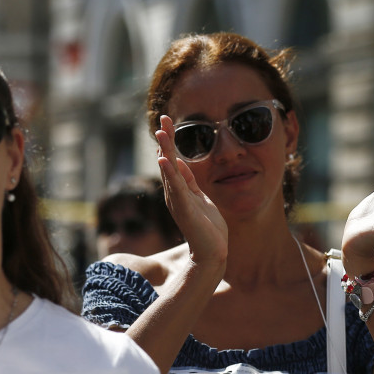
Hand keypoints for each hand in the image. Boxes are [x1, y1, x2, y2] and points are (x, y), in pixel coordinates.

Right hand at [155, 116, 227, 266]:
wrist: (212, 253)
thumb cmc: (208, 229)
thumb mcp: (201, 199)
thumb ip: (190, 183)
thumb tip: (179, 163)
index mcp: (180, 190)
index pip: (173, 161)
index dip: (170, 142)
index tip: (167, 123)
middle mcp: (175, 194)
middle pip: (168, 162)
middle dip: (166, 140)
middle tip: (163, 119)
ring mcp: (178, 201)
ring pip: (169, 171)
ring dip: (165, 151)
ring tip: (160, 133)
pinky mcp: (185, 209)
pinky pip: (176, 187)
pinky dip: (169, 173)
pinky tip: (164, 159)